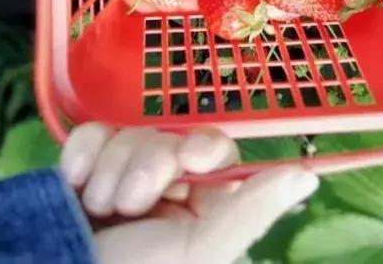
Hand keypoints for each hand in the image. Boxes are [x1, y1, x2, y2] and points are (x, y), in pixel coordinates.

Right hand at [60, 123, 317, 263]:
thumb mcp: (200, 254)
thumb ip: (250, 211)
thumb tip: (308, 175)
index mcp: (203, 208)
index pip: (214, 150)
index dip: (201, 147)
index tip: (188, 159)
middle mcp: (167, 188)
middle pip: (169, 136)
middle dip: (146, 166)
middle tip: (129, 204)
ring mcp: (122, 174)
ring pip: (130, 132)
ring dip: (111, 170)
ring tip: (99, 209)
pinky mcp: (83, 166)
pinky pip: (92, 131)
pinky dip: (81, 155)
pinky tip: (74, 183)